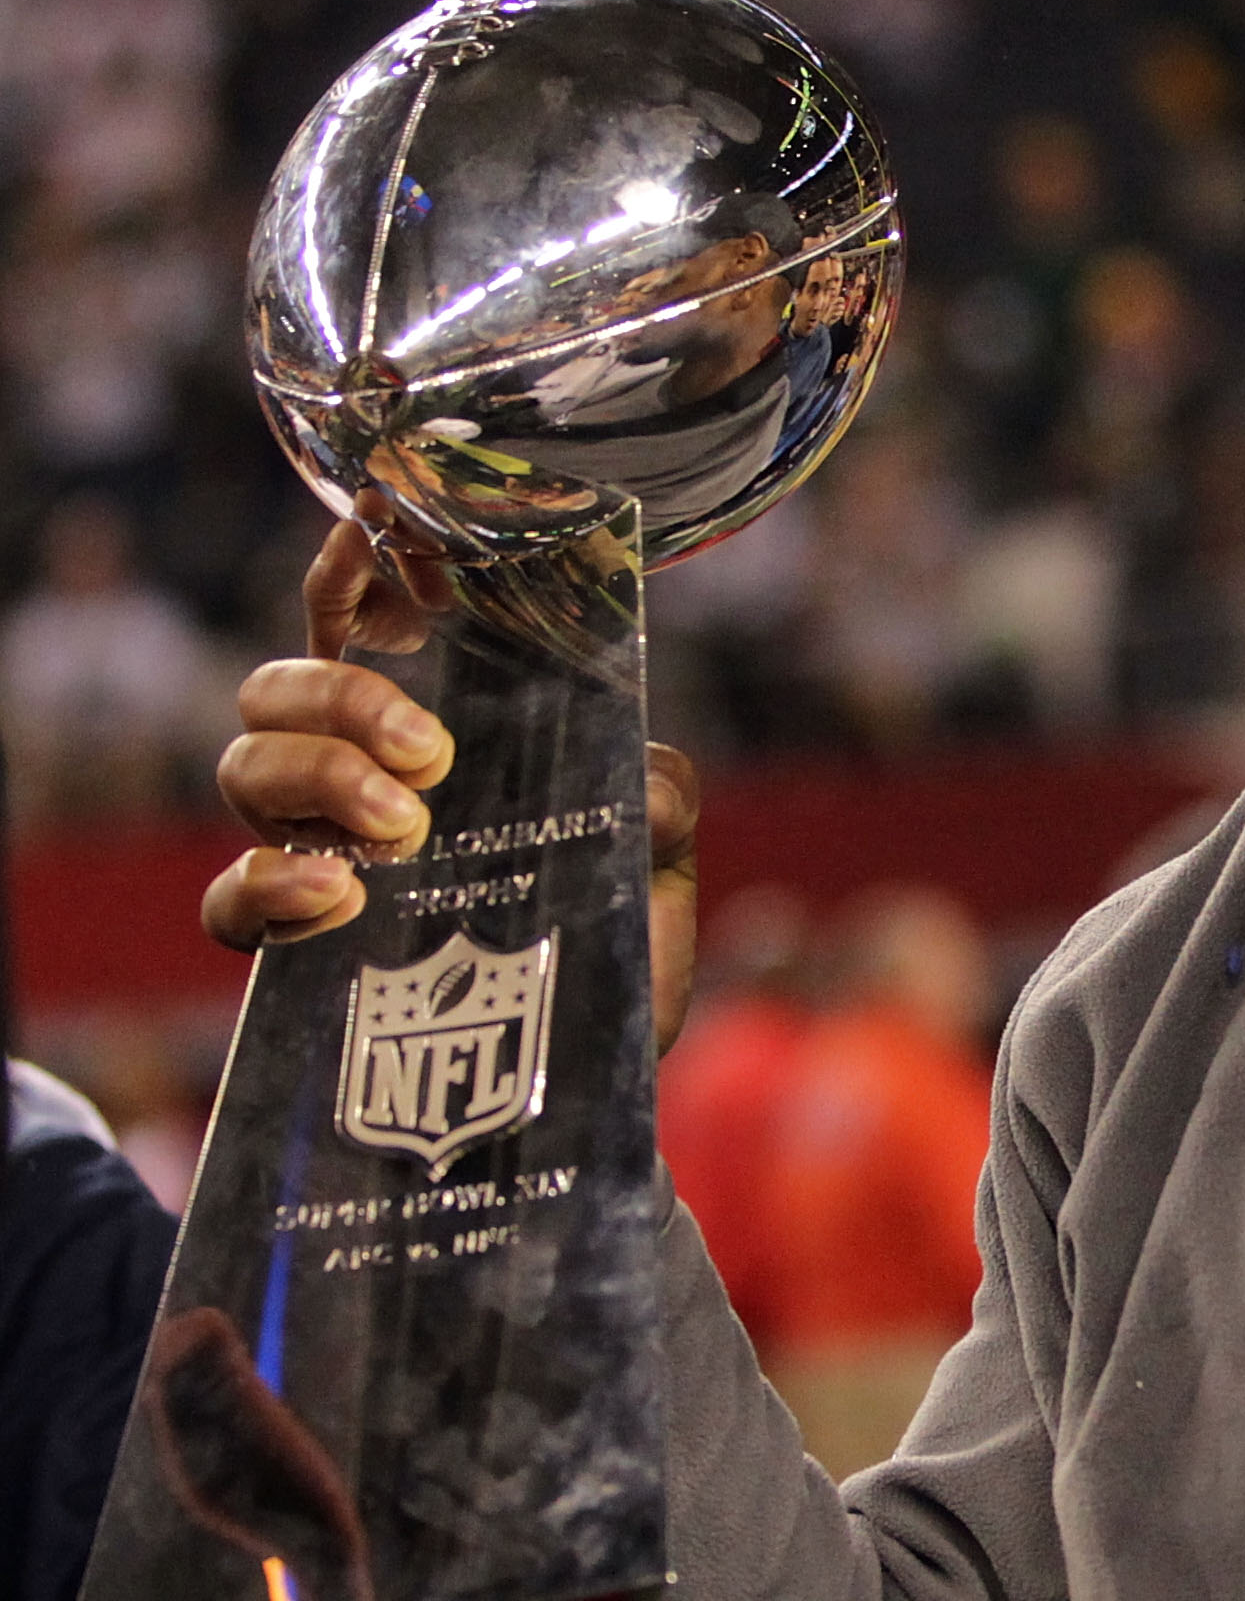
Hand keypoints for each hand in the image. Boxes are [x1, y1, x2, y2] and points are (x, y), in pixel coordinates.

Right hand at [204, 519, 703, 1056]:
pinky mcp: (300, 950)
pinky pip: (228, 899)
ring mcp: (319, 858)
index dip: (350, 565)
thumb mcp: (655, 859)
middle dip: (339, 699)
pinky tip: (339, 895)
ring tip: (405, 828)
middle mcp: (358, 781)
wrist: (595, 1078)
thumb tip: (638, 778)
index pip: (361, 624)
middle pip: (279, 685)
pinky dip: (267, 883)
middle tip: (430, 756)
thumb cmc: (615, 952)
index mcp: (434, 732)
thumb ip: (659, 795)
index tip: (374, 521)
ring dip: (317, 775)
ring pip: (243, 766)